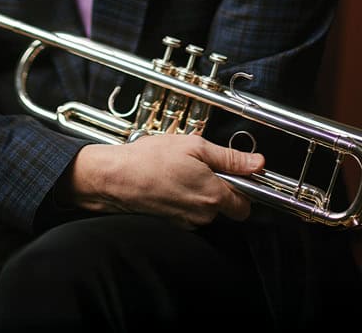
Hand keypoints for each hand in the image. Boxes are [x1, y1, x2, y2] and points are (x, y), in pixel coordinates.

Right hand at [67, 135, 261, 227]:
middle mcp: (204, 213)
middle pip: (226, 207)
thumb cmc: (148, 160)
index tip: (233, 174)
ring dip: (199, 194)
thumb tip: (257, 163)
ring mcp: (187, 221)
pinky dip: (182, 200)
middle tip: (200, 169)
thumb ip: (229, 157)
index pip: (246, 204)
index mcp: (215, 194)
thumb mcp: (193, 146)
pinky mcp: (172, 223)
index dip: (242, 188)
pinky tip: (168, 184)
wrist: (114, 177)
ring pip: (206, 210)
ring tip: (178, 173)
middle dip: (219, 190)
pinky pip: (188, 213)